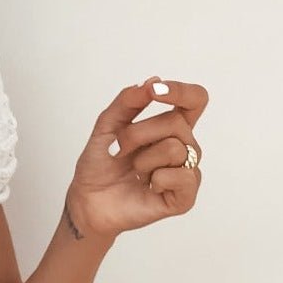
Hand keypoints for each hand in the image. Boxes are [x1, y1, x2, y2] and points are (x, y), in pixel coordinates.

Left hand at [67, 77, 207, 238]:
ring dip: (143, 159)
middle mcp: (184, 147)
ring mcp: (185, 172)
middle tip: (120, 149)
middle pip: (176, 122)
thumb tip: (153, 81)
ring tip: (134, 171)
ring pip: (176, 148)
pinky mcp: (184, 198)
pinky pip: (183, 177)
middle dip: (138, 133)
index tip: (155, 91)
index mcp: (170, 127)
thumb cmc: (100, 164)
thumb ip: (128, 101)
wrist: (87, 200)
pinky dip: (158, 179)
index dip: (181, 91)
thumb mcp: (107, 125)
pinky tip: (148, 186)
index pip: (194, 101)